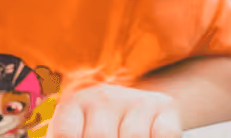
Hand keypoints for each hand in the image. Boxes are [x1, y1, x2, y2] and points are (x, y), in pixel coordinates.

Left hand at [46, 84, 181, 137]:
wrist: (141, 102)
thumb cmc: (100, 126)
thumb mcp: (80, 130)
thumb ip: (69, 136)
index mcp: (74, 103)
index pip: (66, 133)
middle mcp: (102, 97)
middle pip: (99, 137)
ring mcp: (135, 100)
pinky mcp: (164, 107)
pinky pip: (164, 134)